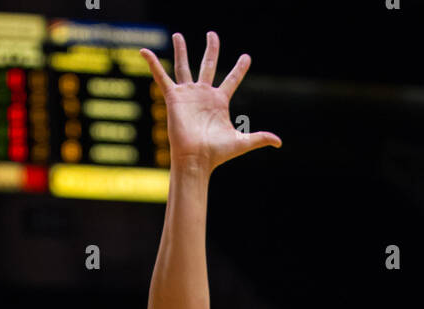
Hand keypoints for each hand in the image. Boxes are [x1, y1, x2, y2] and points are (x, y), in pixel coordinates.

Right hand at [140, 31, 280, 172]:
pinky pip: (161, 77)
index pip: (232, 80)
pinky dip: (153, 64)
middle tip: (212, 34)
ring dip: (181, 50)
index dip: (239, 69)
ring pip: (184, 66)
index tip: (247, 57)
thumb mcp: (242, 142)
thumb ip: (259, 138)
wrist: (196, 159)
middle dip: (211, 49)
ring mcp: (188, 95)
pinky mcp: (173, 98)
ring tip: (178, 34)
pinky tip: (144, 51)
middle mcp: (203, 95)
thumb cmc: (217, 153)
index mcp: (220, 101)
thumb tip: (279, 142)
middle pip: (208, 65)